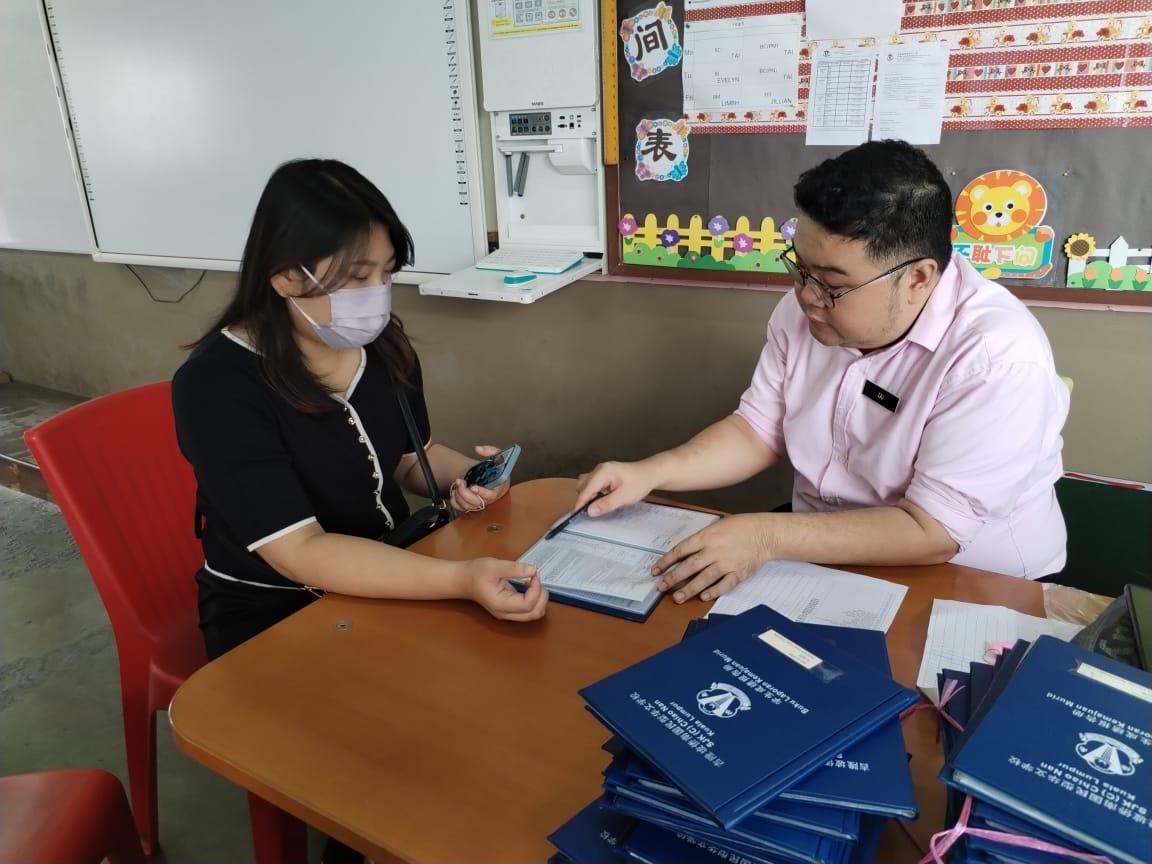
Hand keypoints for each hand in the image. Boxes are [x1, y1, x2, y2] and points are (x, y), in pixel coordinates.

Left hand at [450, 446, 511, 513]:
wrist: (495, 477)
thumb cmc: (497, 469)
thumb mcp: (498, 457)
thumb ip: (490, 450)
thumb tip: (478, 449)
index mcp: (498, 488)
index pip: (491, 495)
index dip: (482, 493)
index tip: (473, 487)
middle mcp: (489, 498)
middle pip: (477, 502)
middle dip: (465, 493)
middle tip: (460, 482)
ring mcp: (480, 503)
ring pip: (468, 507)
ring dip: (459, 497)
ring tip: (457, 485)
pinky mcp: (472, 505)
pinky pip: (462, 509)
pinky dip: (455, 502)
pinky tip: (455, 493)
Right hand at [465, 558, 547, 620]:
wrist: (464, 580)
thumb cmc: (476, 573)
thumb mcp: (494, 566)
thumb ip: (514, 569)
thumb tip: (533, 570)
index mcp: (500, 604)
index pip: (527, 604)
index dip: (536, 589)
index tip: (533, 574)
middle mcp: (506, 613)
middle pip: (534, 613)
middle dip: (542, 596)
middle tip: (536, 578)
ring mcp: (508, 613)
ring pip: (534, 614)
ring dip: (540, 599)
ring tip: (533, 582)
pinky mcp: (510, 610)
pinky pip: (529, 610)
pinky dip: (535, 599)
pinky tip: (528, 586)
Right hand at [573, 460, 659, 516]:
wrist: (650, 473)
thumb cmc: (639, 483)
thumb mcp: (624, 497)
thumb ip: (605, 504)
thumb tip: (589, 511)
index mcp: (603, 472)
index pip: (586, 489)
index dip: (580, 502)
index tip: (575, 514)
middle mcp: (599, 469)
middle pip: (582, 485)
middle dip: (584, 498)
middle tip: (592, 510)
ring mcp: (601, 470)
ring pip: (586, 484)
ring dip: (588, 495)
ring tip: (598, 504)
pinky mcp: (604, 473)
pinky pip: (592, 483)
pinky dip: (593, 492)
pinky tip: (602, 498)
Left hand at [653, 514, 772, 603]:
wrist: (764, 533)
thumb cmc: (739, 527)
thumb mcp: (716, 526)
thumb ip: (700, 540)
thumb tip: (682, 554)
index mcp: (706, 537)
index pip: (681, 550)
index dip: (666, 561)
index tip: (655, 570)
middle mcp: (715, 550)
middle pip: (690, 566)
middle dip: (673, 577)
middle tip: (661, 586)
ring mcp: (727, 562)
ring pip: (704, 577)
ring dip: (689, 588)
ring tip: (677, 597)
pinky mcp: (739, 572)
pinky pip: (724, 584)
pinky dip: (714, 591)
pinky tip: (703, 597)